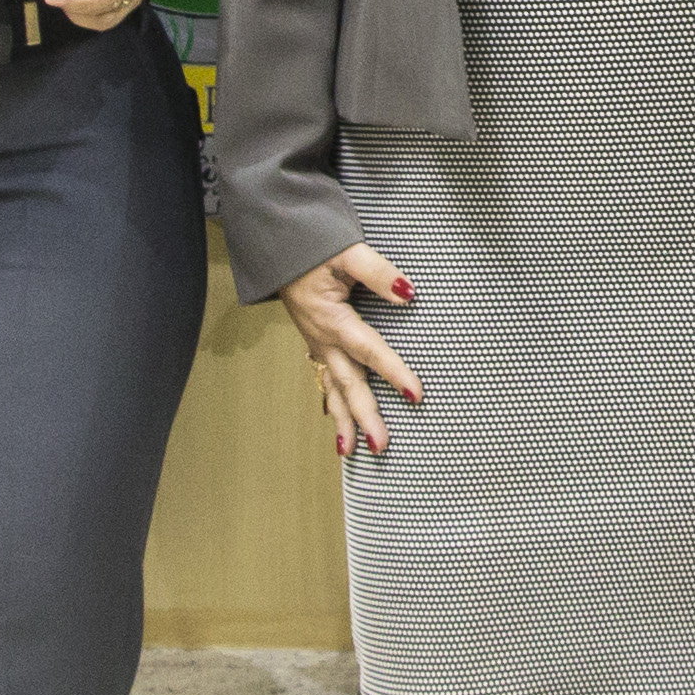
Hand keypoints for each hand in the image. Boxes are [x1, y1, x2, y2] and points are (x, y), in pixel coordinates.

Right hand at [276, 241, 424, 458]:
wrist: (277, 244)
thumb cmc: (311, 246)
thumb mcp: (346, 252)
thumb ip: (378, 273)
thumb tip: (409, 293)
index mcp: (333, 319)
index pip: (369, 351)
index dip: (394, 372)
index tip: (416, 395)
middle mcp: (323, 338)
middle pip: (347, 383)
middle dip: (364, 416)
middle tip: (381, 446)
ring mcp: (316, 342)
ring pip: (331, 387)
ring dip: (342, 418)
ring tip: (350, 451)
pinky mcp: (315, 340)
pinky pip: (323, 377)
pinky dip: (330, 401)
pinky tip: (335, 418)